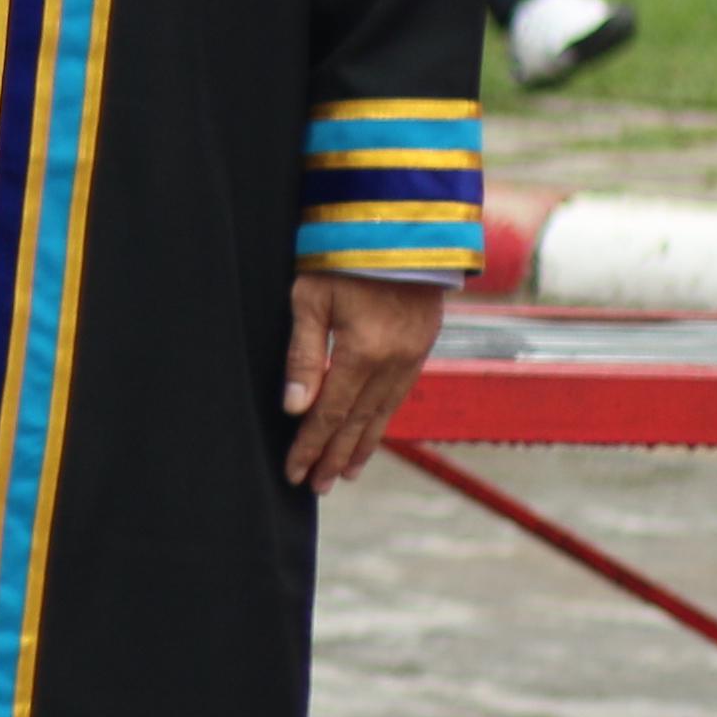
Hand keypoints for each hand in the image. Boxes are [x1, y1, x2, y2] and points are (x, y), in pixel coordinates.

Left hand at [281, 269, 442, 486]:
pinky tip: (372, 433)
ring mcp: (413, 356)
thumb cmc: (344, 256)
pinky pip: (400, 395)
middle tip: (316, 487)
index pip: (330, 413)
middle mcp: (393, 362)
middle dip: (334, 456)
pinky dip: (383, 420)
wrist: (403, 229)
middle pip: (358, 421)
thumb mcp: (310, 297)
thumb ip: (303, 354)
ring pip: (383, 413)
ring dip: (362, 445)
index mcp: (363, 352)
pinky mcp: (422, 346)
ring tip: (345, 474)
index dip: (311, 445)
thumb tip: (295, 408)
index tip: (294, 472)